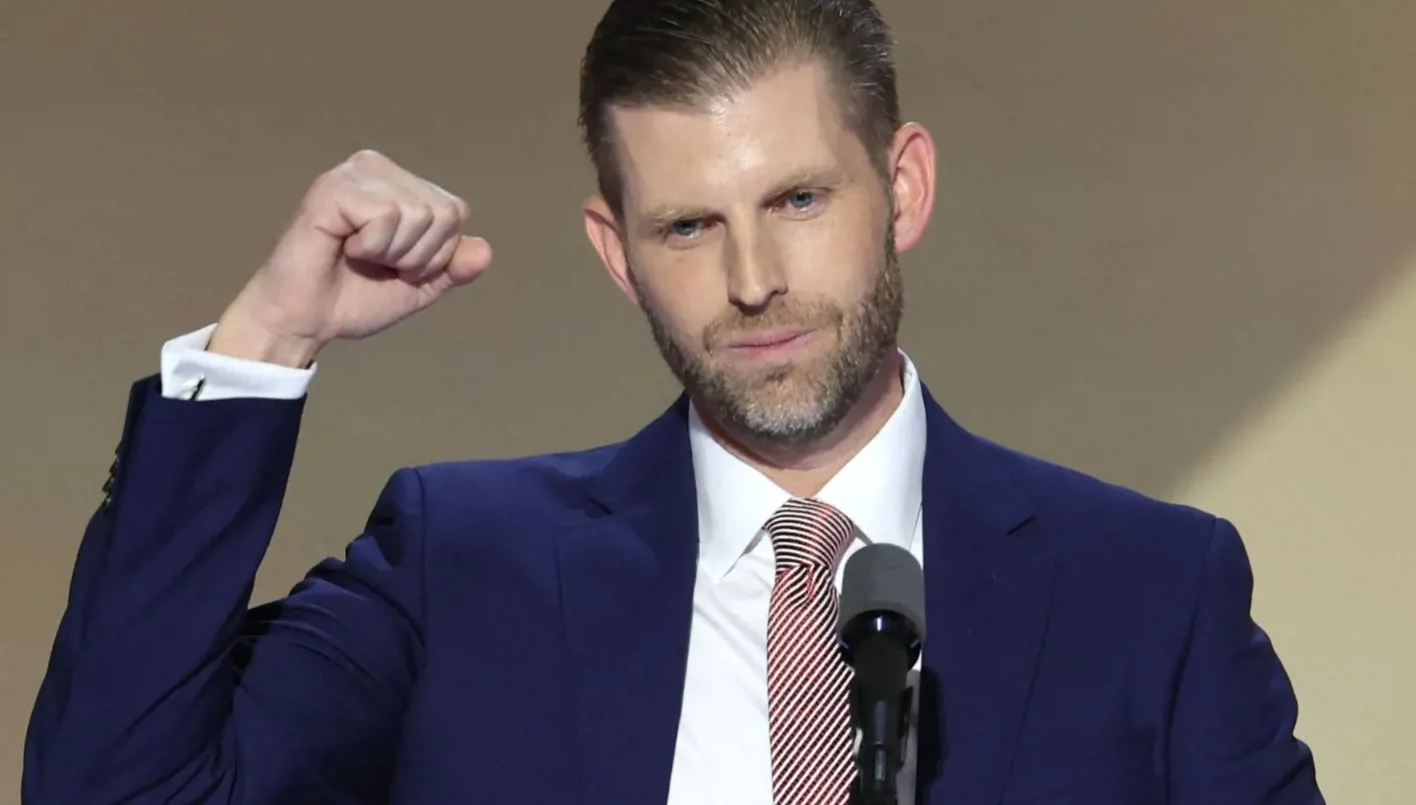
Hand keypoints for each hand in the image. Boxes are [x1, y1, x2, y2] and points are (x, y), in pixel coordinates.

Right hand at [210, 150, 491, 365]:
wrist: (306, 320)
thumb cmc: (353, 297)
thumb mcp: (419, 286)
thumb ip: (453, 268)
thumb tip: (484, 251)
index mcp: (401, 184)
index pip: (456, 213)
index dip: (435, 254)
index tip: (396, 266)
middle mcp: (378, 168)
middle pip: (443, 212)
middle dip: (417, 256)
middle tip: (374, 263)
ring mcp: (354, 174)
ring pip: (418, 213)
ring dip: (392, 253)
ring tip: (357, 256)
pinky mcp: (332, 188)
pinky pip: (386, 217)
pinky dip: (371, 247)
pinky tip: (343, 247)